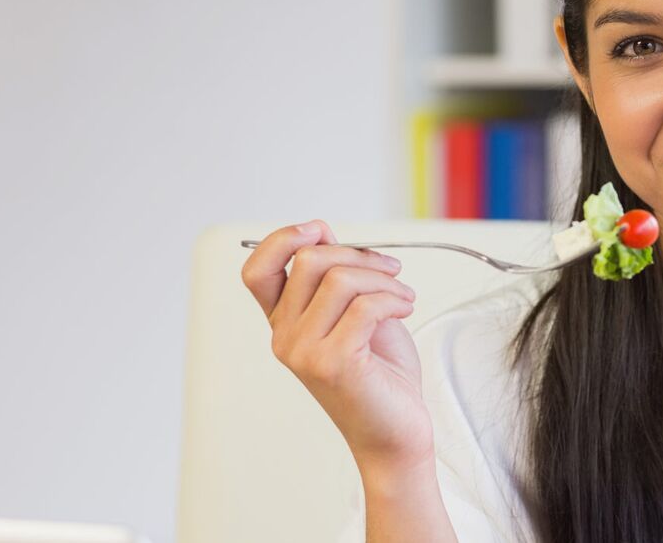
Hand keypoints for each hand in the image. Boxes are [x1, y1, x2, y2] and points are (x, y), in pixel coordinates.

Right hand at [240, 220, 431, 472]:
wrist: (396, 431)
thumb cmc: (379, 374)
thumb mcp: (353, 312)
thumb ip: (333, 277)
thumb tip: (322, 233)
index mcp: (283, 323)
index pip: (256, 270)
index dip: (283, 239)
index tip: (321, 230)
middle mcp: (284, 337)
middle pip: (306, 261)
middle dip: (357, 254)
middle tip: (389, 269)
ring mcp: (304, 352)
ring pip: (339, 279)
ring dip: (382, 278)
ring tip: (403, 294)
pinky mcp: (333, 363)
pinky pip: (365, 305)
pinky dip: (394, 298)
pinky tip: (406, 307)